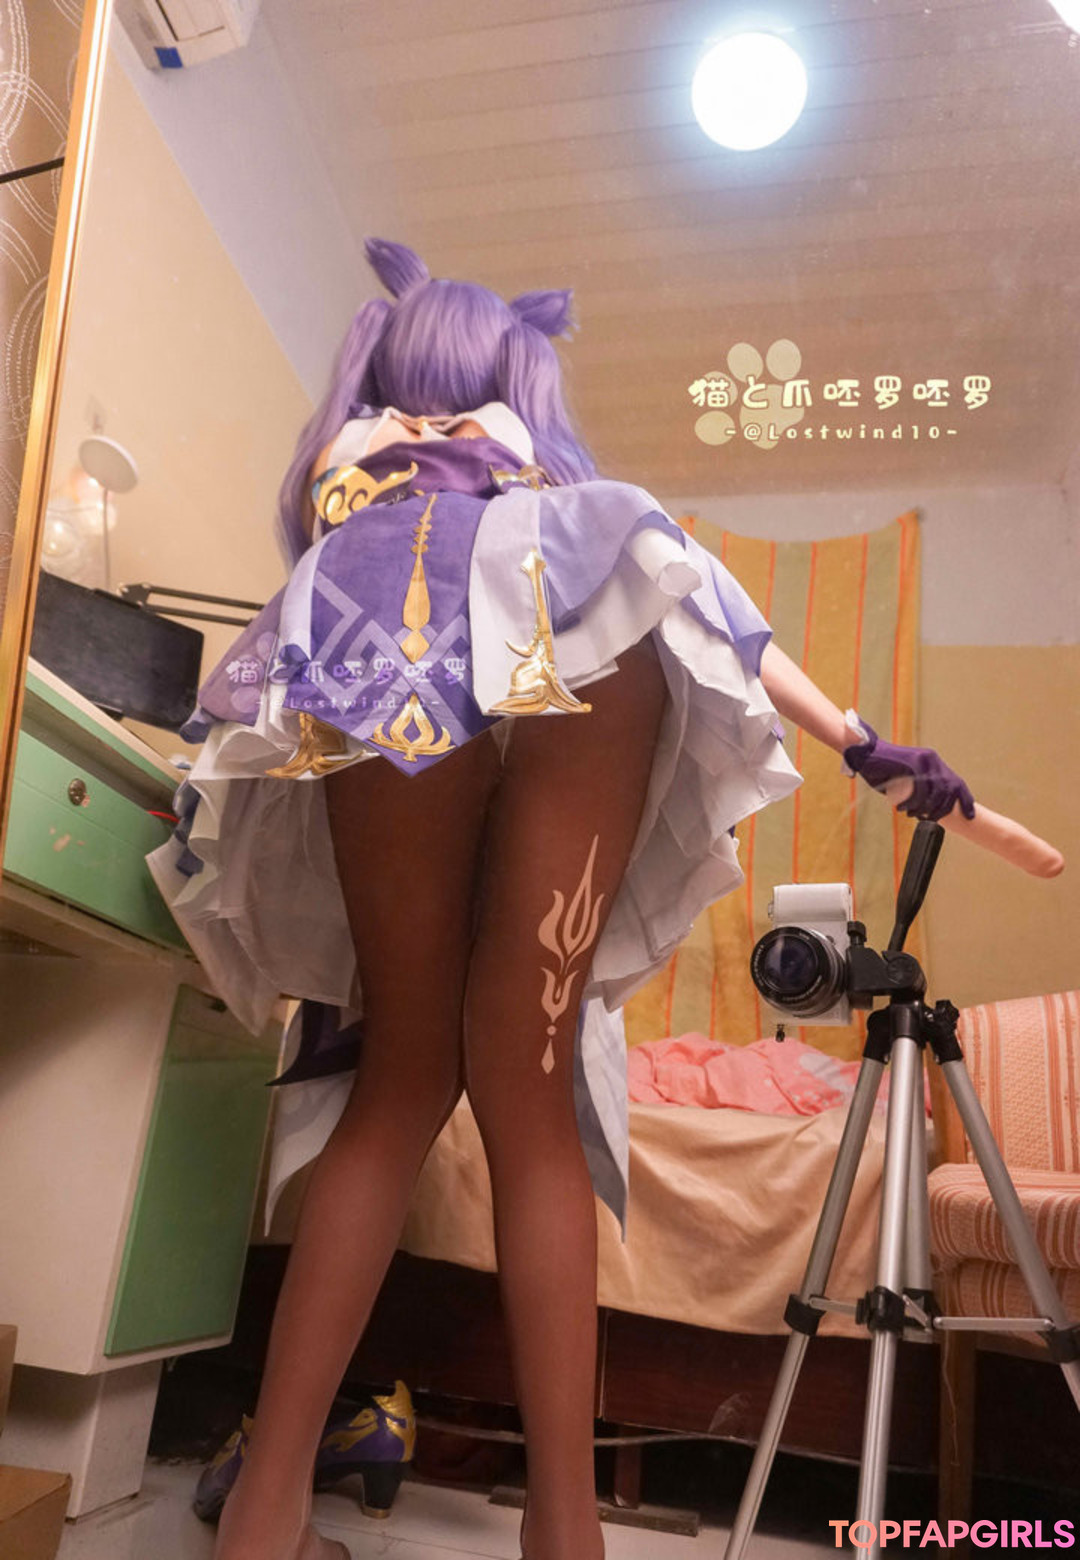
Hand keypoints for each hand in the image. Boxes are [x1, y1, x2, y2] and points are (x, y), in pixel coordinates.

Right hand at [844, 718, 975, 821]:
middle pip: (949, 789)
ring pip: (935, 791)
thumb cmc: (882, 768)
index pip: (957, 782)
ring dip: (925, 808)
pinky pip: (919, 789)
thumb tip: (928, 809)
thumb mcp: (906, 780)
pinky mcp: (912, 763)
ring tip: (912, 814)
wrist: (864, 753)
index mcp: (934, 762)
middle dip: (942, 809)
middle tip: (929, 820)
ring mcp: (923, 760)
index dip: (965, 800)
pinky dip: (911, 802)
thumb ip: (920, 790)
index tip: (969, 815)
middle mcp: (932, 759)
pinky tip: (901, 807)